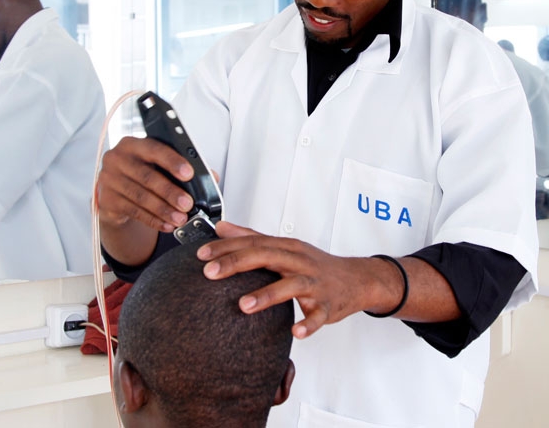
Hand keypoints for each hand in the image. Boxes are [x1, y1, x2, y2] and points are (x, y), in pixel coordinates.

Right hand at [96, 136, 194, 232]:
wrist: (116, 193)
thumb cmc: (140, 175)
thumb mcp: (158, 166)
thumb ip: (182, 168)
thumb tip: (212, 176)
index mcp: (132, 144)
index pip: (154, 149)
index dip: (172, 161)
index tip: (189, 174)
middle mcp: (117, 159)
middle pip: (147, 176)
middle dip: (170, 192)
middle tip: (188, 204)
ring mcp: (109, 179)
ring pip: (140, 196)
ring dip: (163, 210)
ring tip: (180, 218)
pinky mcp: (107, 200)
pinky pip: (134, 211)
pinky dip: (153, 220)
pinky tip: (167, 225)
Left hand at [198, 221, 382, 338]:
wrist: (357, 279)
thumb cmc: (315, 264)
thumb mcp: (284, 247)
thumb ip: (252, 237)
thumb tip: (222, 227)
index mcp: (286, 247)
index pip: (252, 242)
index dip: (226, 247)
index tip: (201, 254)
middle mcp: (299, 261)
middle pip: (266, 257)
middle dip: (236, 263)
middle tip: (209, 273)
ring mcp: (314, 283)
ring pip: (291, 286)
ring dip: (267, 295)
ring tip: (243, 305)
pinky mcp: (328, 306)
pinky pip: (318, 315)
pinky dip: (308, 324)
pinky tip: (295, 331)